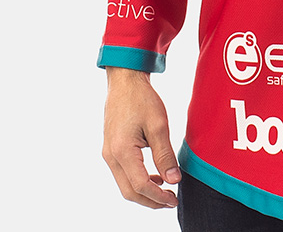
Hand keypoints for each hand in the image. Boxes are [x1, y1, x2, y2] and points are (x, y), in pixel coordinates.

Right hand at [102, 67, 180, 208]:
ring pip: (124, 184)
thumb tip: (174, 180)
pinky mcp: (111, 149)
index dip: (158, 197)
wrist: (125, 81)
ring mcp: (108, 153)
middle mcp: (111, 156)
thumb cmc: (142, 99)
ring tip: (165, 190)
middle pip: (129, 191)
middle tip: (171, 201)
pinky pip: (123, 173)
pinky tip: (154, 175)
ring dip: (144, 192)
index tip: (174, 200)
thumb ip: (165, 155)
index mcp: (122, 151)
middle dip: (150, 201)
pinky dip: (138, 180)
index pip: (140, 185)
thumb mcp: (159, 125)